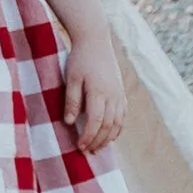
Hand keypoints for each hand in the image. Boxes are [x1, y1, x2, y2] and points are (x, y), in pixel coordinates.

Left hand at [62, 33, 125, 153]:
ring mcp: (119, 94)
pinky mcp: (121, 92)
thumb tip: (69, 122)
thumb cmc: (80, 59)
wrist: (95, 41)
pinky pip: (123, 115)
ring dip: (108, 138)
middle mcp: (112, 95)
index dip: (88, 137)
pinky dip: (118, 128)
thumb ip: (71, 100)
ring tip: (98, 148)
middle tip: (87, 152)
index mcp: (99, 92)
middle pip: (108, 126)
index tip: (79, 147)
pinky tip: (110, 136)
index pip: (95, 122)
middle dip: (98, 141)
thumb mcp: (71, 78)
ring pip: (118, 123)